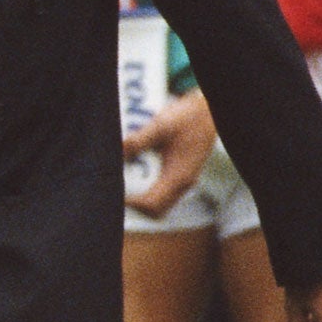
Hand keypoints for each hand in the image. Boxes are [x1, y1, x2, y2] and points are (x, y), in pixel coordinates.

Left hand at [123, 89, 214, 218]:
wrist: (208, 111)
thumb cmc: (188, 118)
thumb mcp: (160, 126)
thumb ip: (137, 141)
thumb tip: (116, 153)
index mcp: (178, 176)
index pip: (152, 204)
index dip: (130, 203)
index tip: (113, 194)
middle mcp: (183, 183)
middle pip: (156, 210)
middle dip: (135, 206)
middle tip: (116, 192)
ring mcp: (183, 181)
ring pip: (161, 203)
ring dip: (142, 199)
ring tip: (123, 184)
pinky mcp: (181, 174)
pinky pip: (164, 192)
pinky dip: (148, 189)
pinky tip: (135, 174)